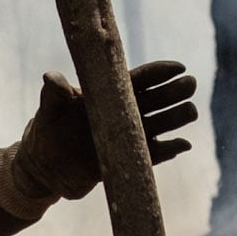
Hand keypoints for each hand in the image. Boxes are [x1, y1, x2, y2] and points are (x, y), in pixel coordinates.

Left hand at [0, 58, 201, 204]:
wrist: (45, 168)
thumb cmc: (46, 132)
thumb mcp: (49, 110)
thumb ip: (54, 94)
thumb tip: (52, 78)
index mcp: (109, 95)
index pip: (139, 79)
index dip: (160, 72)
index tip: (179, 67)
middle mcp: (123, 114)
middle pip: (155, 100)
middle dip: (174, 92)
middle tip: (191, 84)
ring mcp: (127, 137)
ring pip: (158, 125)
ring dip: (176, 119)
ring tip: (191, 112)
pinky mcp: (127, 159)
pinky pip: (153, 154)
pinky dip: (168, 151)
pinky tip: (183, 146)